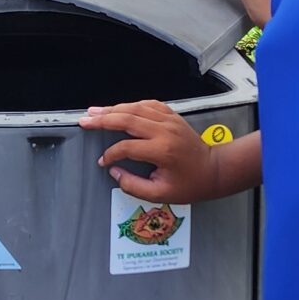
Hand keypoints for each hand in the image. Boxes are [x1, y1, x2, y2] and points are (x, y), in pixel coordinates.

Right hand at [80, 100, 221, 204]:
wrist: (214, 170)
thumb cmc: (190, 184)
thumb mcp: (160, 194)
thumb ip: (133, 185)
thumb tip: (114, 172)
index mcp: (162, 151)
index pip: (127, 147)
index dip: (111, 155)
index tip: (103, 162)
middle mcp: (164, 131)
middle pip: (127, 119)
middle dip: (103, 120)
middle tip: (84, 121)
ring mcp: (169, 120)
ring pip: (135, 108)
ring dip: (113, 109)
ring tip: (94, 111)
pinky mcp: (172, 115)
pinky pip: (148, 104)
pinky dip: (131, 105)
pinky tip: (119, 108)